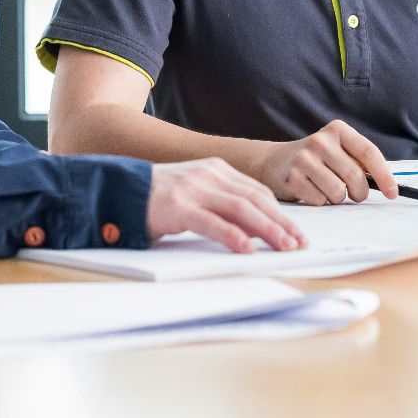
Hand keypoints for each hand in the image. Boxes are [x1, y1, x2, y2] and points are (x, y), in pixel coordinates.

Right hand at [147, 158, 307, 252]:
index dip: (279, 212)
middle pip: (255, 199)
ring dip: (267, 229)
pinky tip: (247, 248)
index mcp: (217, 169)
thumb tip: (255, 230)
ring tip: (283, 246)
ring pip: (241, 209)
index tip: (296, 231)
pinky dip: (233, 236)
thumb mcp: (197, 193)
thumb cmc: (159, 198)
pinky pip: (212, 222)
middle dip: (281, 222)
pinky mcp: (178, 206)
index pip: (257, 191)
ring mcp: (194, 188)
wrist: (119, 190)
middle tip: (298, 242)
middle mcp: (209, 174)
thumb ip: (223, 204)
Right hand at [253, 120, 399, 205]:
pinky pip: (320, 200)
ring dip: (337, 198)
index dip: (384, 175)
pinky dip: (320, 201)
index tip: (393, 193)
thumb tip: (388, 184)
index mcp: (338, 130)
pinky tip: (311, 190)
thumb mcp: (337, 150)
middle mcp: (321, 141)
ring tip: (327, 188)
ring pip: (338, 192)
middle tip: (354, 194)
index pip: (368, 152)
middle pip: (355, 176)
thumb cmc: (316, 160)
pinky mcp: (292, 177)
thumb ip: (359, 162)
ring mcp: (304, 158)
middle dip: (359, 192)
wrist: (274, 162)